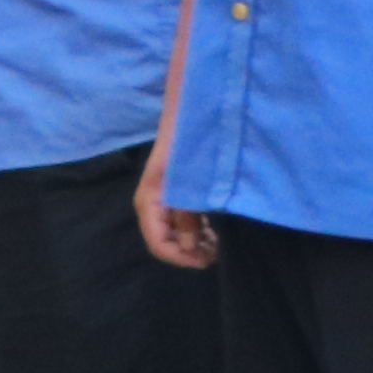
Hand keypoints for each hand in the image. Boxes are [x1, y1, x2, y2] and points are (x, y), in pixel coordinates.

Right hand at [135, 146, 213, 273]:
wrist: (192, 111)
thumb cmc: (191, 144)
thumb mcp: (191, 184)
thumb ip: (188, 215)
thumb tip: (190, 247)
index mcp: (151, 202)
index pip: (159, 244)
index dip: (182, 258)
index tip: (209, 261)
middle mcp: (153, 203)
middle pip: (167, 241)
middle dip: (191, 252)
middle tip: (219, 254)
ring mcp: (164, 197)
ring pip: (177, 231)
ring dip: (196, 242)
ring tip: (221, 245)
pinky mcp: (177, 190)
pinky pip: (184, 218)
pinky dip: (199, 228)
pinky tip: (217, 230)